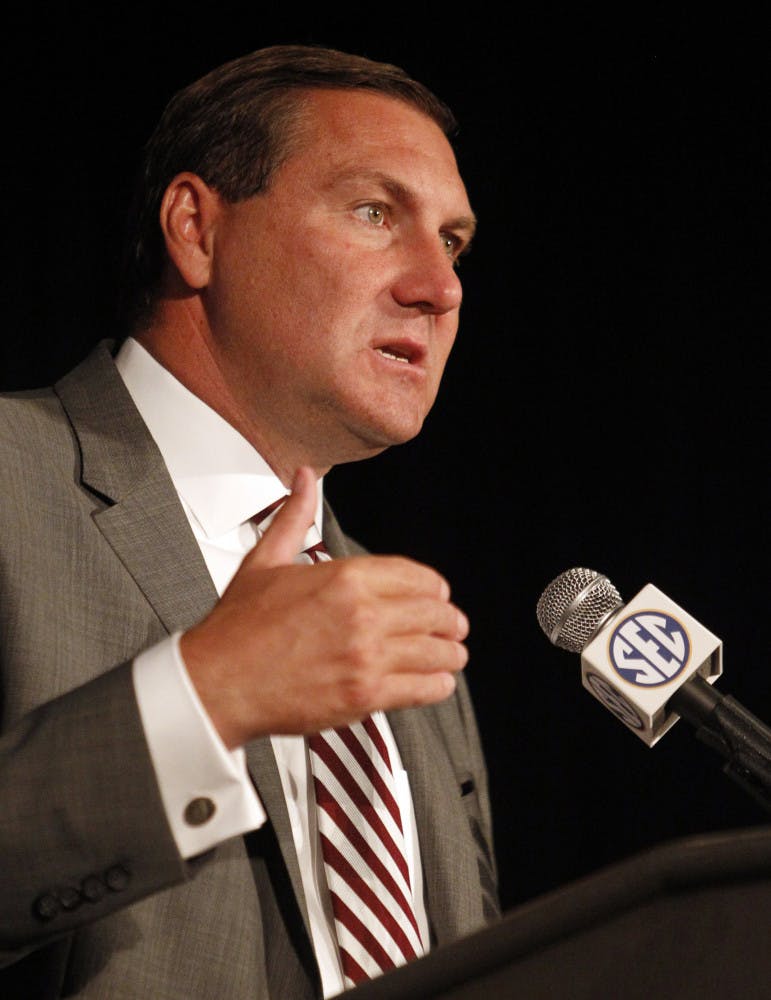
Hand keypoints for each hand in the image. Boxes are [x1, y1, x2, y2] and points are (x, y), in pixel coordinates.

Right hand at [180, 467, 468, 747]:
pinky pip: (424, 689)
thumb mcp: (265, 560)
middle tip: (454, 625)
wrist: (215, 682)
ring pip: (436, 651)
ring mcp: (366, 656)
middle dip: (449, 619)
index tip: (438, 594)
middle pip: (434, 612)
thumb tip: (304, 478)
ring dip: (450, 652)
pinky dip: (437, 685)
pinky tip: (437, 682)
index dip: (433, 587)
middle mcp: (362, 614)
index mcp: (344, 577)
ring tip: (453, 654)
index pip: (415, 576)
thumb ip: (295, 516)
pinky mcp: (365, 695)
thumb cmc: (236, 627)